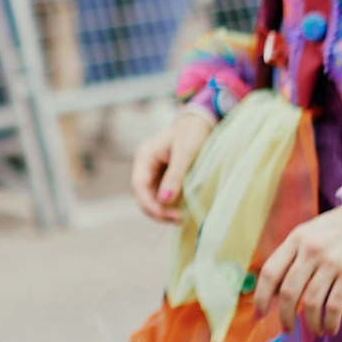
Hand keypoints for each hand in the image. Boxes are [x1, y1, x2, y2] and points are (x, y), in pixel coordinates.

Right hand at [132, 103, 214, 223]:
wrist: (203, 121)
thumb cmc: (193, 133)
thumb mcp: (185, 154)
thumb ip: (174, 177)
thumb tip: (164, 201)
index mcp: (144, 157)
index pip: (138, 186)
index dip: (149, 204)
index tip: (165, 215)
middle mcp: (146, 166)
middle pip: (143, 195)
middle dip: (157, 210)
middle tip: (177, 219)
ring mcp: (155, 171)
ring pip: (152, 197)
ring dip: (163, 209)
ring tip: (180, 217)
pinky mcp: (165, 176)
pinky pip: (163, 194)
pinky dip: (170, 204)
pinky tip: (182, 209)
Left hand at [256, 202, 341, 337]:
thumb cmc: (337, 228)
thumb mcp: (308, 233)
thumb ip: (291, 257)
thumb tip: (274, 292)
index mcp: (296, 239)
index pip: (270, 272)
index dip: (261, 297)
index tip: (259, 313)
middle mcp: (311, 250)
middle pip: (288, 291)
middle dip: (284, 316)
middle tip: (286, 329)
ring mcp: (332, 261)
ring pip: (311, 302)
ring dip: (310, 323)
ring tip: (313, 330)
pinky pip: (334, 305)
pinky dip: (330, 321)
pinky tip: (330, 328)